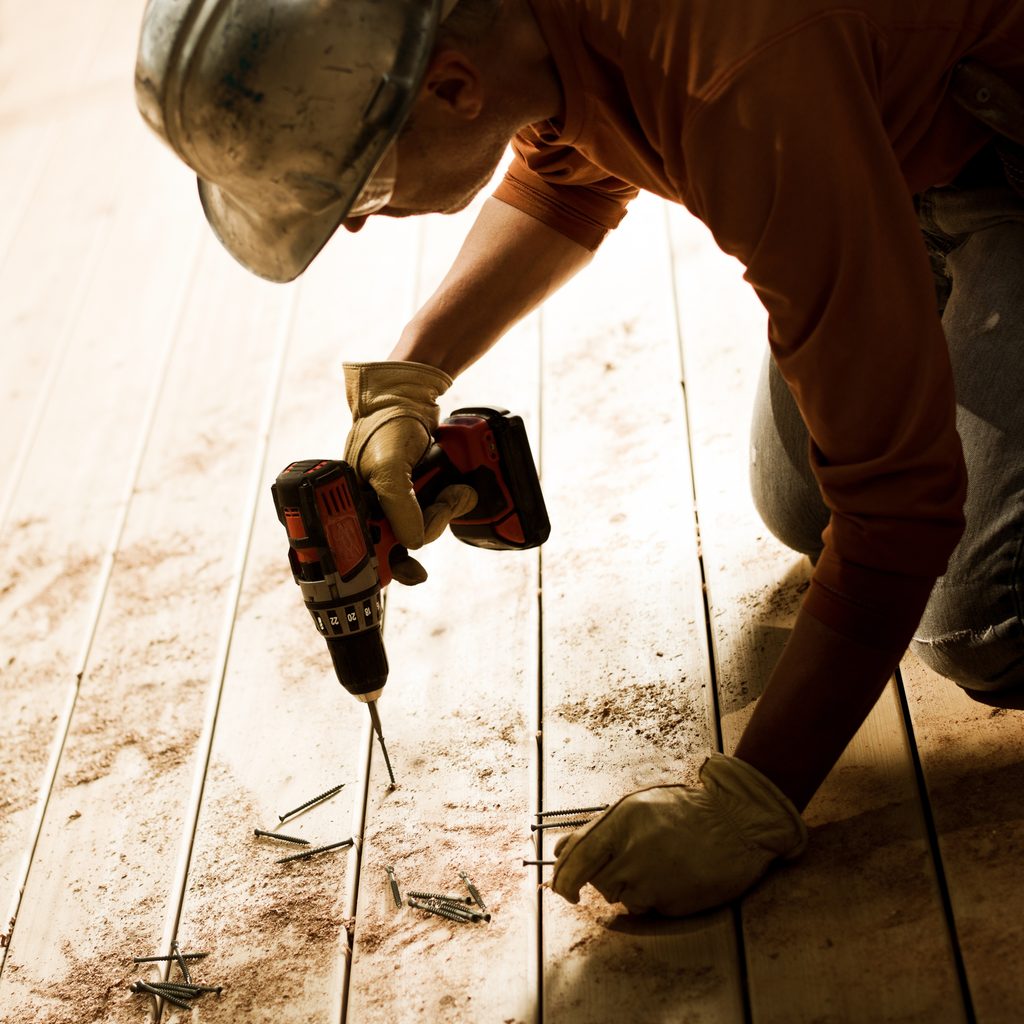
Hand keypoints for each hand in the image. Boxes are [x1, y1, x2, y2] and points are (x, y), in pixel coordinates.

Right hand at [343, 361, 477, 582]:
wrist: (411, 401)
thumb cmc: (386, 427)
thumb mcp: (389, 467)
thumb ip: (400, 507)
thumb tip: (412, 545)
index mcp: (350, 510)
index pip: (365, 555)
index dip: (388, 568)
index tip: (413, 572)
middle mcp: (371, 512)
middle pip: (401, 548)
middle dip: (428, 529)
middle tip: (442, 506)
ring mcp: (395, 506)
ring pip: (423, 533)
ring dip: (444, 513)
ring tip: (454, 490)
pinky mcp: (418, 498)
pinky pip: (436, 516)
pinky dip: (450, 506)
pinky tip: (457, 493)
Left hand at [550, 754, 806, 915]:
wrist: (735, 823)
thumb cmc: (684, 811)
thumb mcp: (636, 806)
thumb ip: (598, 829)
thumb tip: (560, 850)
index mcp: (620, 822)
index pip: (574, 858)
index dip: (562, 877)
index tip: (562, 887)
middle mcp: (632, 851)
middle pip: (596, 881)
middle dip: (601, 879)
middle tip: (622, 866)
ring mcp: (652, 880)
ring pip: (619, 897)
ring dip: (628, 888)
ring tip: (654, 865)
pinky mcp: (671, 902)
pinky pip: (646, 908)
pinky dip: (651, 898)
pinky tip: (669, 877)